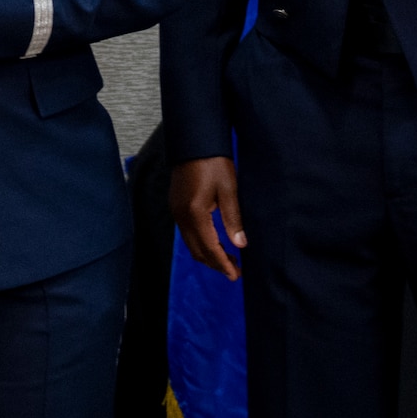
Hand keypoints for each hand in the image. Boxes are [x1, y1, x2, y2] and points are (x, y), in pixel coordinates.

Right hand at [170, 157, 246, 280]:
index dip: (223, 264)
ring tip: (228, 259)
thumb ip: (233, 219)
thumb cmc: (213, 162)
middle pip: (197, 250)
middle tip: (235, 271)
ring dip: (208, 254)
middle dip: (215, 263)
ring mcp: (176, 211)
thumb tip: (240, 245)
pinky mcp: (176, 206)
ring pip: (190, 243)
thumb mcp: (229, 189)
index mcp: (195, 212)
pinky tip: (215, 241)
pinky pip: (187, 233)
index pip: (209, 248)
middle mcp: (181, 215)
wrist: (194, 141)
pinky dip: (200, 242)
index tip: (235, 276)